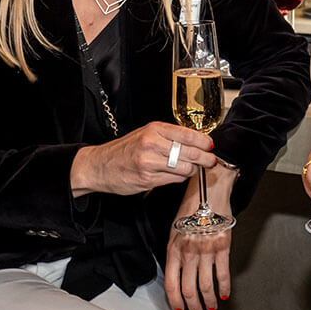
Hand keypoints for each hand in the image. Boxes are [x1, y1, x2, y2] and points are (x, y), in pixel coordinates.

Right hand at [70, 121, 214, 196]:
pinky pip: (174, 180)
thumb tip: (196, 142)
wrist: (99, 165)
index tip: (210, 146)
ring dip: (192, 170)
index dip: (204, 142)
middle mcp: (152, 144)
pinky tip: (177, 175)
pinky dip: (179, 178)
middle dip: (206, 159)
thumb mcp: (146, 133)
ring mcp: (150, 163)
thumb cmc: (124, 149)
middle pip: (191, 152)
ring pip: (185, 168)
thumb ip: (169, 136)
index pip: (189, 134)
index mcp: (154, 129)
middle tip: (211, 161)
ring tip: (193, 168)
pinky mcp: (148, 180)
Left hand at [164, 163, 236, 309]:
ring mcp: (206, 250)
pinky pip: (223, 273)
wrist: (209, 190)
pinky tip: (224, 294)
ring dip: (208, 301)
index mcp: (173, 249)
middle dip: (193, 306)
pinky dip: (224, 287)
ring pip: (205, 286)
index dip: (175, 301)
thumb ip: (175, 253)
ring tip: (211, 307)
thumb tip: (178, 274)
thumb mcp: (174, 229)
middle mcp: (188, 252)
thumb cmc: (191, 208)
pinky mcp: (222, 246)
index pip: (171, 284)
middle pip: (189, 289)